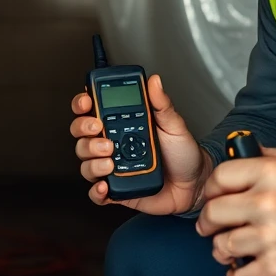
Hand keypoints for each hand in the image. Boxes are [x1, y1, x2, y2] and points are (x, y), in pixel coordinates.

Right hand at [69, 74, 212, 214]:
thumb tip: (154, 81)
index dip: (82, 104)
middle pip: (82, 135)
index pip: (92, 110)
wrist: (194, 185)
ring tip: (111, 161)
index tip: (87, 102)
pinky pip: (95, 193)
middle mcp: (112, 145)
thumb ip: (162, 104)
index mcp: (122, 125)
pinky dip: (95, 191)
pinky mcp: (116, 191)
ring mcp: (112, 168)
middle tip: (99, 130)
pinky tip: (105, 185)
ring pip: (85, 163)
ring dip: (92, 160)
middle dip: (84, 130)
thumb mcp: (174, 125)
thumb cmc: (183, 153)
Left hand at [196, 146, 275, 275]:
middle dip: (209, 222)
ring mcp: (268, 239)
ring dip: (224, 250)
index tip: (213, 199)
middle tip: (213, 228)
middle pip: (213, 213)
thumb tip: (249, 152)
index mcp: (268, 174)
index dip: (212, 189)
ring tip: (231, 251)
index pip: (220, 178)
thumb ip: (273, 155)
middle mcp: (263, 204)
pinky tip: (244, 272)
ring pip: (223, 246)